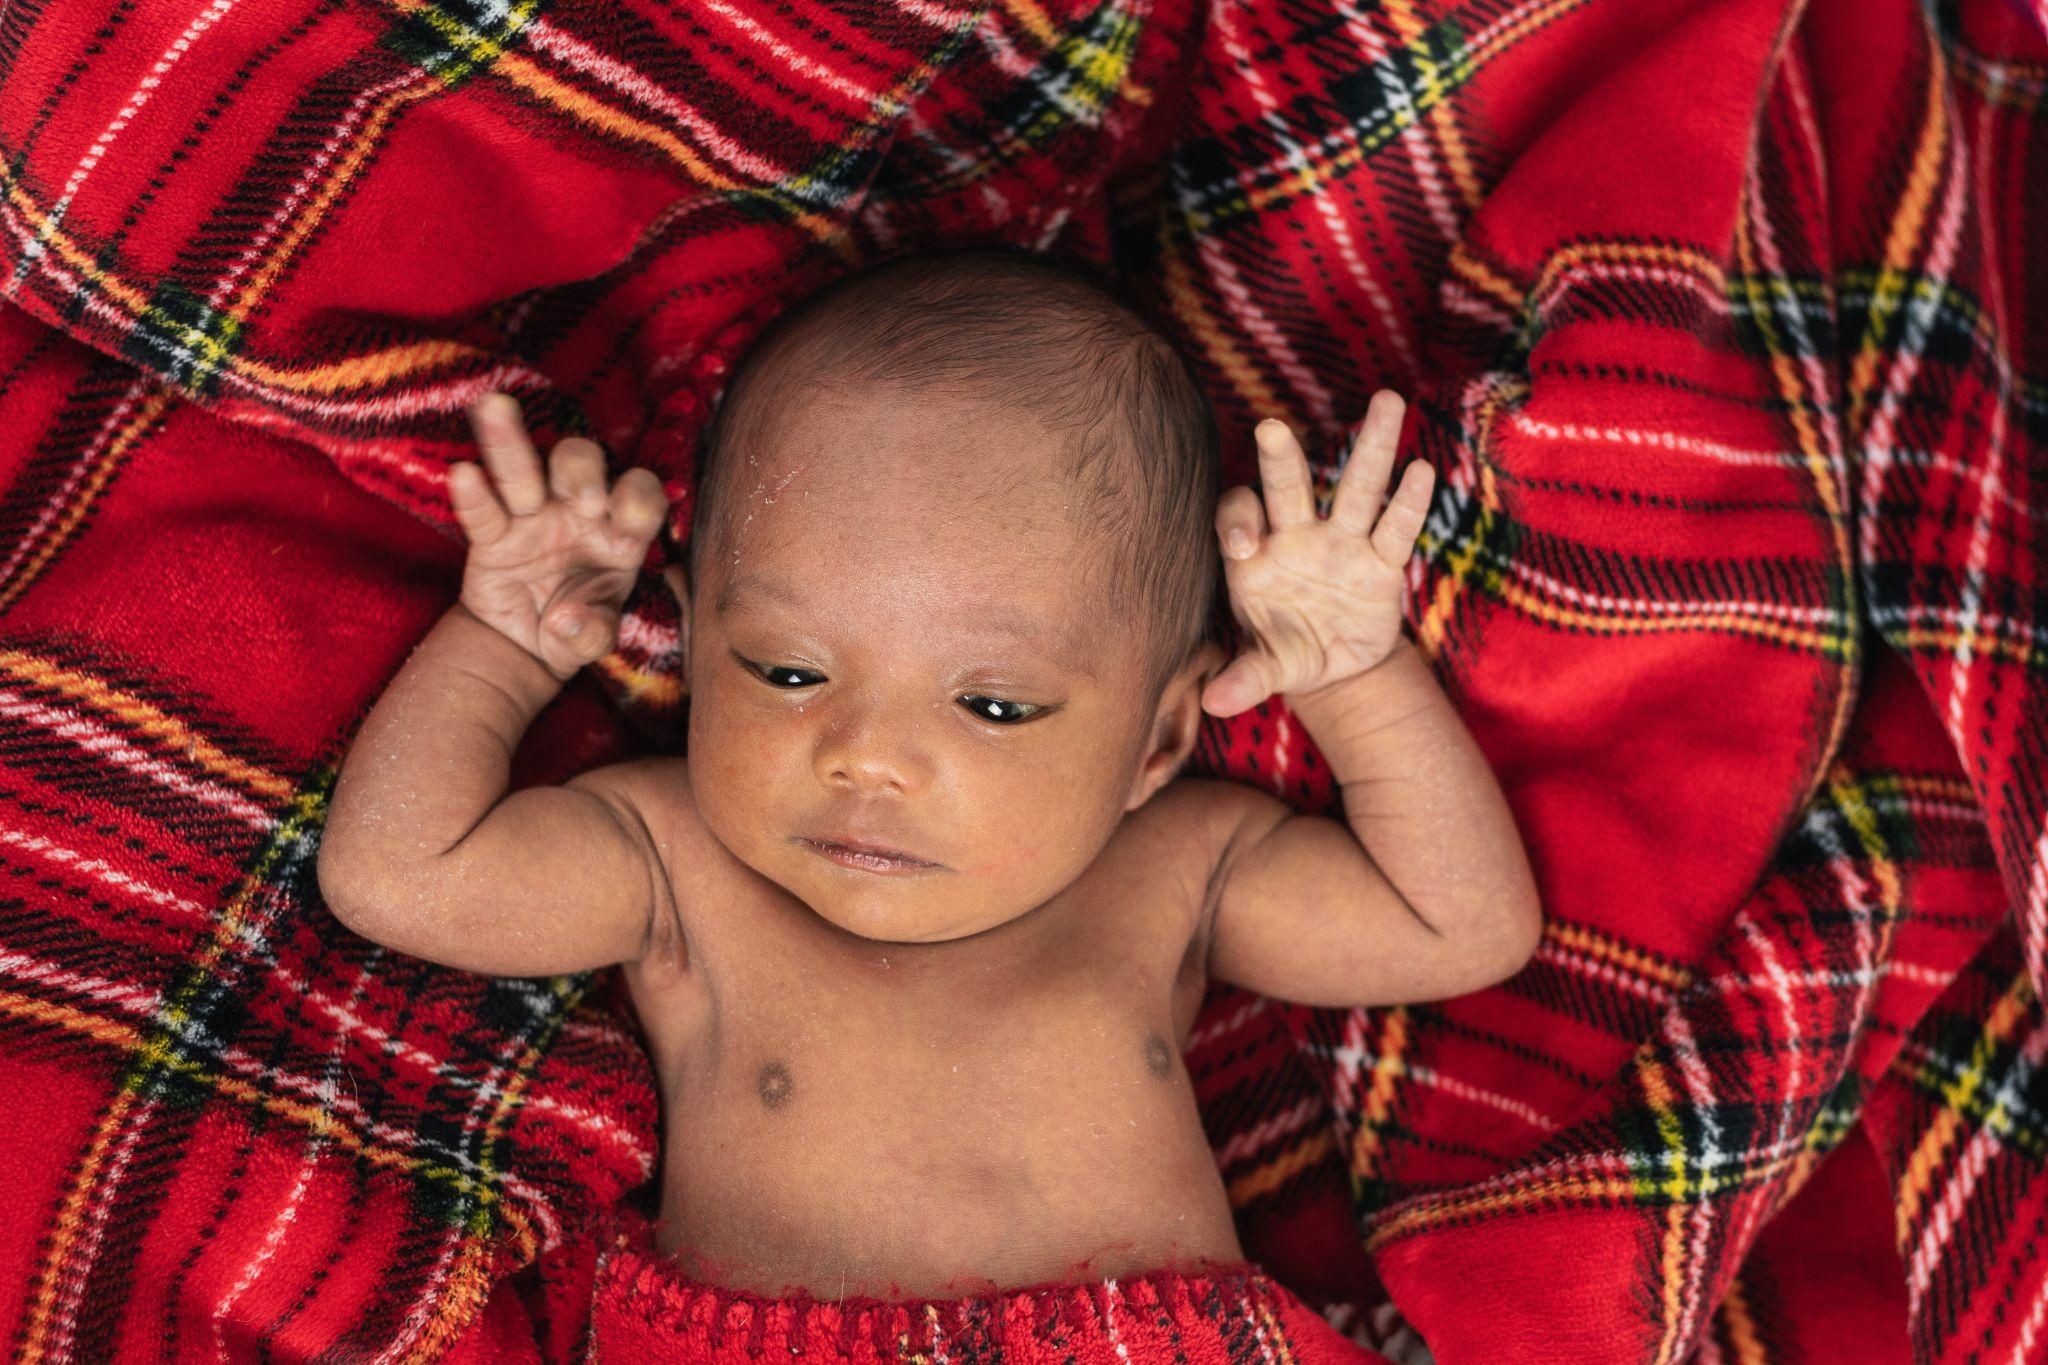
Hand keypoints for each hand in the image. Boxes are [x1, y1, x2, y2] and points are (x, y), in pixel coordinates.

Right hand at [450, 393, 669, 682]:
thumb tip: (568, 621)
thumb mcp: (593, 638)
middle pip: (581, 466)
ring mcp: (532, 519)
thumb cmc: (577, 627)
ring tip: (495, 407)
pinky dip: (473, 496)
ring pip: (523, 473)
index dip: (639, 497)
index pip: (640, 495)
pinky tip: (462, 474)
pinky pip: (482, 514)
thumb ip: (593, 633)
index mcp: (620, 532)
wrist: (528, 646)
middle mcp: (578, 513)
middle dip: (582, 470)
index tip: (628, 518)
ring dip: (511, 442)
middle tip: (581, 494)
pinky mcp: (493, 537)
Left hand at [1202, 390, 1434, 717]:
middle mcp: (1297, 536)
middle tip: (1271, 426)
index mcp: (1256, 557)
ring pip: (1356, 488)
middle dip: (1281, 460)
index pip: (1239, 519)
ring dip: (1372, 447)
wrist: (1334, 666)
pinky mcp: (1383, 562)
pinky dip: (1408, 502)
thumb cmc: (1287, 654)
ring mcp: (1343, 543)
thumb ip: (1244, 679)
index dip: (1239, 523)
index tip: (1246, 545)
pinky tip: (1422, 471)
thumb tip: (1215, 704)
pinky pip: (1397, 528)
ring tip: (1388, 400)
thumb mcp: (1268, 669)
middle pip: (1288, 488)